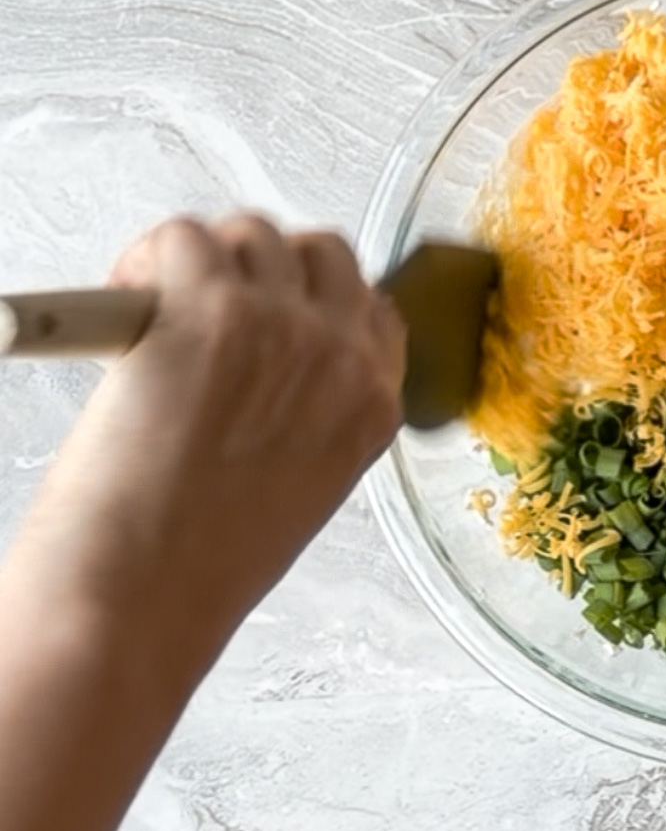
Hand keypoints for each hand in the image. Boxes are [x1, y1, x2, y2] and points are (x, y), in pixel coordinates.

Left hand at [9, 214, 404, 683]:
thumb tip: (271, 348)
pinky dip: (146, 257)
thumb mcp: (302, 484)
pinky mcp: (213, 308)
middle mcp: (343, 357)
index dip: (315, 296)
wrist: (142, 596)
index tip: (270, 308)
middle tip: (205, 305)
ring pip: (252, 233)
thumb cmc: (201, 562)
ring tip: (154, 310)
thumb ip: (310, 406)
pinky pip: (184, 236)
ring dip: (202, 258)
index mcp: (374, 405)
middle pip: (322, 251)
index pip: (375, 306)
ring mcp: (283, 327)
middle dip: (263, 265)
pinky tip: (125, 304)